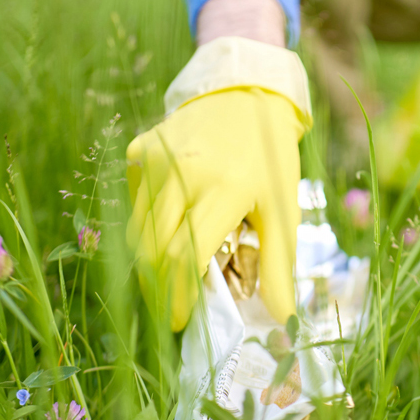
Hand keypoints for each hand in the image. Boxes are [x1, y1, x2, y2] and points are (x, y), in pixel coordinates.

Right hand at [127, 89, 303, 330]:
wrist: (248, 96)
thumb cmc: (271, 160)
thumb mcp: (283, 212)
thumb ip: (280, 268)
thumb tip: (286, 324)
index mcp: (225, 189)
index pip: (185, 256)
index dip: (177, 296)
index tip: (180, 322)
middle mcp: (184, 172)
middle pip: (153, 248)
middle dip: (156, 288)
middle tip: (168, 309)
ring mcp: (156, 157)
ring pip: (137, 228)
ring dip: (149, 260)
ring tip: (168, 276)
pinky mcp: (140, 148)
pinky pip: (133, 201)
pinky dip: (145, 224)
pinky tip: (167, 228)